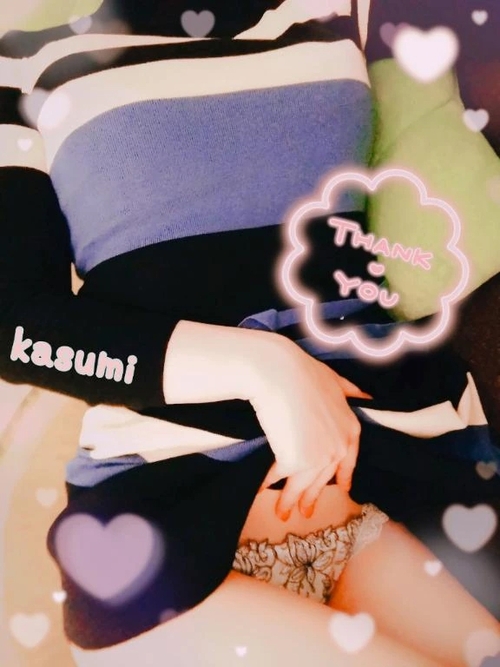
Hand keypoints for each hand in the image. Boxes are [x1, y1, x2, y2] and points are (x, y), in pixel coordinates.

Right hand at [248, 338, 370, 520]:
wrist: (279, 373)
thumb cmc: (303, 372)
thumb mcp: (333, 379)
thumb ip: (349, 391)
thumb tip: (366, 395)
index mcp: (350, 429)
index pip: (348, 461)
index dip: (344, 477)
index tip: (342, 488)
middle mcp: (338, 448)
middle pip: (322, 479)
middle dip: (312, 497)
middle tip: (305, 511)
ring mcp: (318, 458)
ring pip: (301, 485)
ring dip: (289, 501)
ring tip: (281, 513)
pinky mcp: (294, 462)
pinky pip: (278, 477)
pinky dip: (267, 483)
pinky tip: (260, 490)